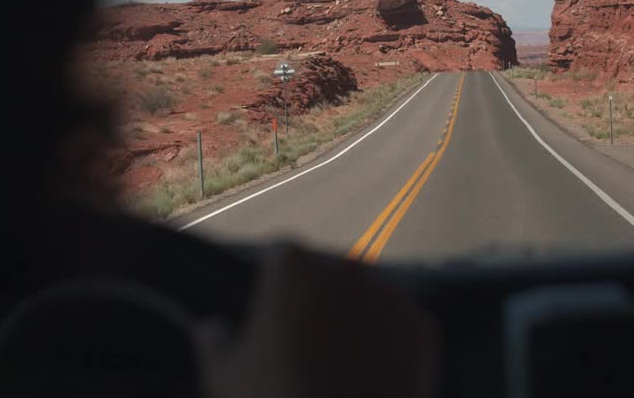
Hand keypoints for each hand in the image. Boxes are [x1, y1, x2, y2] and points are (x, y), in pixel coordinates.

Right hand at [197, 243, 436, 397]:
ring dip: (353, 315)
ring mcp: (390, 293)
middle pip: (326, 270)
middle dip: (316, 296)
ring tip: (337, 363)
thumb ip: (212, 341)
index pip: (278, 256)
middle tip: (302, 344)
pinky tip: (369, 375)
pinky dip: (386, 342)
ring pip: (366, 295)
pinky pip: (397, 325)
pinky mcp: (422, 325)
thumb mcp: (224, 377)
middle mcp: (346, 264)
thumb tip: (211, 327)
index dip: (270, 283)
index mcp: (292, 265)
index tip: (268, 313)